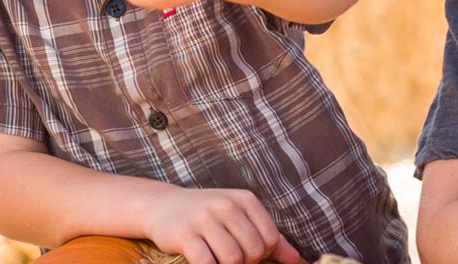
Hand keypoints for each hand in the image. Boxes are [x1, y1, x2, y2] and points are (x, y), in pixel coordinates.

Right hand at [144, 186, 302, 263]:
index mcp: (245, 200)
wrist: (162, 206)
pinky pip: (207, 263)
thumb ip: (269, 237)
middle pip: (253, 251)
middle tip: (231, 260)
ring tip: (218, 260)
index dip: (263, 255)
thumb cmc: (207, 215)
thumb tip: (295, 259)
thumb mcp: (239, 216)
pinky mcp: (185, 235)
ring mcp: (205, 219)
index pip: (270, 238)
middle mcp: (227, 205)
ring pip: (233, 259)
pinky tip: (206, 263)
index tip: (248, 255)